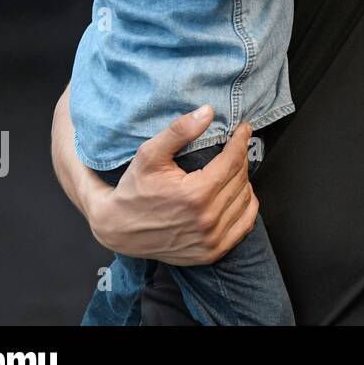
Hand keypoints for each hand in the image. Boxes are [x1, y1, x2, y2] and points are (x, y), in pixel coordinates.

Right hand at [89, 107, 258, 264]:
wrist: (117, 229)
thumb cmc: (133, 188)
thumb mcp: (149, 155)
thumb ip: (179, 131)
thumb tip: (209, 111)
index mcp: (196, 195)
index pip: (233, 160)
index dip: (241, 140)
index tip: (244, 127)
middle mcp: (207, 220)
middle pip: (240, 178)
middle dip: (240, 158)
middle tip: (233, 147)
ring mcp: (211, 240)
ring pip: (245, 199)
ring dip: (243, 180)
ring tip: (232, 168)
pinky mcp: (212, 253)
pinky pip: (245, 224)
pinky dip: (246, 206)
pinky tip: (236, 193)